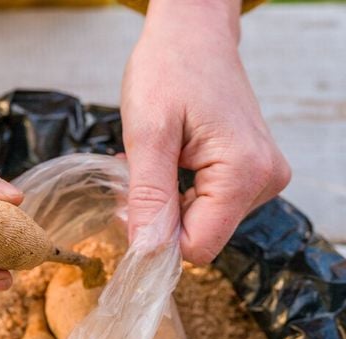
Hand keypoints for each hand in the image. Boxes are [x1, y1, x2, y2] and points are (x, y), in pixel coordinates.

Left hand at [121, 0, 290, 264]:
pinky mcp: (251, 172)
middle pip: (199, 236)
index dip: (155, 238)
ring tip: (151, 160)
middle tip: (133, 174)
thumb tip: (148, 251)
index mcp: (244, 173)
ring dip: (164, 202)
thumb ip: (149, 197)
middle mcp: (264, 180)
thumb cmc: (169, 70)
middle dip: (157, 216)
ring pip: (200, 223)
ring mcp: (262, 176)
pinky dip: (177, 191)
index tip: (126, 206)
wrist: (191, 35)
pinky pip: (207, 204)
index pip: (197, 247)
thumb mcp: (148, 135)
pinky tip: (167, 161)